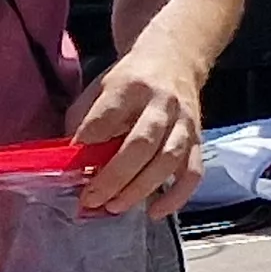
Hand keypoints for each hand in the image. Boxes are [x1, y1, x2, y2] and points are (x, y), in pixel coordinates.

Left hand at [66, 53, 204, 218]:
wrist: (175, 60)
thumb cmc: (130, 81)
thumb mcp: (99, 89)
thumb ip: (84, 122)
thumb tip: (72, 164)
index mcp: (131, 87)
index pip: (107, 116)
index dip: (88, 141)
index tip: (71, 164)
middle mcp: (162, 104)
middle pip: (141, 144)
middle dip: (114, 176)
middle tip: (91, 199)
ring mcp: (184, 123)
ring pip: (168, 160)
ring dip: (140, 189)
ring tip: (114, 207)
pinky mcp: (198, 139)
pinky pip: (193, 172)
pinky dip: (177, 196)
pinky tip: (155, 212)